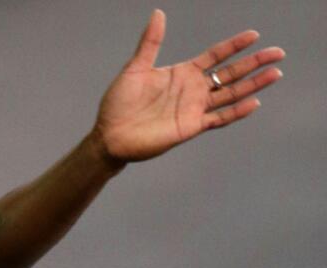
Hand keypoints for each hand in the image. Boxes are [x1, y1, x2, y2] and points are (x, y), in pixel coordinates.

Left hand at [92, 9, 284, 163]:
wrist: (109, 135)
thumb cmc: (118, 103)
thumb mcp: (136, 68)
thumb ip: (150, 42)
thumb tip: (158, 13)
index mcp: (182, 73)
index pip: (215, 56)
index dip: (234, 46)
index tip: (253, 36)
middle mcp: (192, 90)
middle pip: (230, 73)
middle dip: (254, 63)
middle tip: (278, 53)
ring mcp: (194, 108)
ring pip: (230, 94)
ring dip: (253, 85)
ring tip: (275, 74)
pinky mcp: (190, 127)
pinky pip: (219, 118)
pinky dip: (236, 111)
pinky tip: (254, 103)